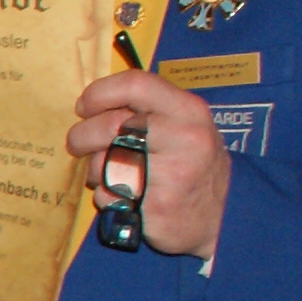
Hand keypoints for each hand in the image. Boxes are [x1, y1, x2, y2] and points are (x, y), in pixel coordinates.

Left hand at [70, 69, 229, 259]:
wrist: (223, 215)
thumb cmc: (192, 163)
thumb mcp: (184, 125)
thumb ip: (146, 109)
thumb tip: (91, 104)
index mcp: (187, 111)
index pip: (135, 85)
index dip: (99, 94)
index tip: (84, 108)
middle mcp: (183, 138)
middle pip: (109, 125)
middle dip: (82, 136)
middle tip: (78, 144)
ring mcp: (171, 174)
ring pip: (103, 163)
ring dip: (95, 170)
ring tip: (113, 174)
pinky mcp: (155, 206)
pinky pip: (107, 195)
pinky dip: (106, 196)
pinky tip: (126, 197)